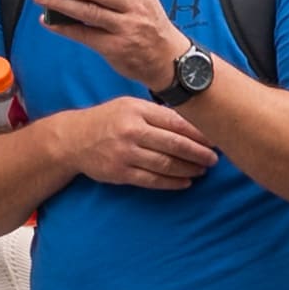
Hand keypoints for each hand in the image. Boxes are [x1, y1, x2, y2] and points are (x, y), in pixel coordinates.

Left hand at [34, 0, 190, 95]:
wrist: (169, 59)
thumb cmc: (147, 24)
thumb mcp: (142, 1)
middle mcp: (136, 8)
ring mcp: (127, 29)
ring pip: (89, 12)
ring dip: (61, 3)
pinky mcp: (116, 48)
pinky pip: (86, 36)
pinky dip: (65, 28)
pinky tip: (49, 22)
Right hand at [67, 96, 214, 192]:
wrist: (73, 139)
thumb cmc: (108, 120)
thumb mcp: (130, 106)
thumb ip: (158, 113)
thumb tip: (194, 123)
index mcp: (137, 110)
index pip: (176, 122)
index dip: (199, 133)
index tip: (216, 138)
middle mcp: (131, 130)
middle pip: (174, 144)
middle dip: (199, 153)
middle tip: (215, 159)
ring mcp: (125, 153)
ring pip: (166, 164)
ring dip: (189, 169)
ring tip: (203, 170)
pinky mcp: (120, 172)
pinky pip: (152, 180)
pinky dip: (172, 183)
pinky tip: (186, 182)